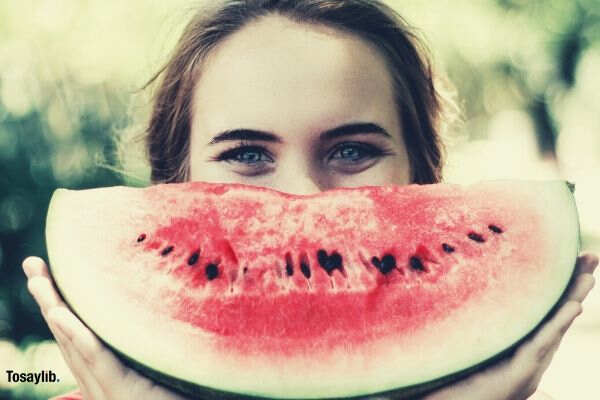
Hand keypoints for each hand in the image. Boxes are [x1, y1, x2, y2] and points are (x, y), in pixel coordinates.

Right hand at [23, 256, 188, 399]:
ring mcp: (105, 388)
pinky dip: (76, 334)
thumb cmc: (179, 391)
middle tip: (32, 264)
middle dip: (48, 299)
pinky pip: (94, 358)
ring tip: (38, 280)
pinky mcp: (118, 390)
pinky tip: (59, 313)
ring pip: (74, 342)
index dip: (60, 303)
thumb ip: (151, 337)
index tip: (47, 271)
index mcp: (108, 371)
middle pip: (68, 333)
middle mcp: (99, 379)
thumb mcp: (160, 358)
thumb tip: (165, 297)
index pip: (78, 331)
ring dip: (53, 308)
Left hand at [421, 253, 597, 399]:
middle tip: (591, 257)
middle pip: (555, 314)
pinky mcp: (521, 374)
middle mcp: (528, 354)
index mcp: (518, 343)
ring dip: (573, 300)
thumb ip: (474, 321)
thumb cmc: (455, 377)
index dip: (558, 284)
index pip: (542, 308)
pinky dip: (558, 324)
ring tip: (589, 277)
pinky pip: (541, 344)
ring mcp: (528, 365)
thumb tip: (461, 285)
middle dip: (574, 285)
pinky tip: (574, 306)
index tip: (571, 256)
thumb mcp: (468, 342)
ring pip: (554, 328)